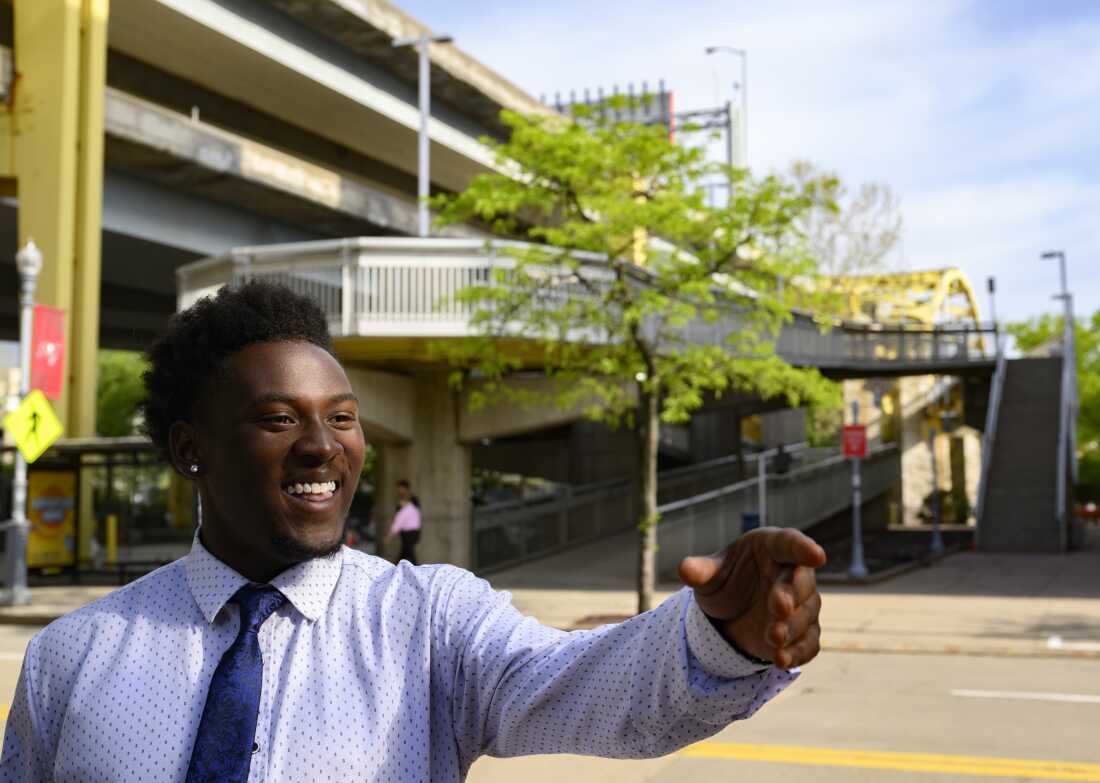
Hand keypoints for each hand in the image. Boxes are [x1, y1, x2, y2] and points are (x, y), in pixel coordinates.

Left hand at [679, 527, 825, 669]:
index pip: (790, 543)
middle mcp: (793, 574)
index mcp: (773, 548)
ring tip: (772, 638)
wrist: (732, 612)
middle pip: (800, 582)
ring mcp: (802, 605)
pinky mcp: (803, 633)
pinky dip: (797, 653)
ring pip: (805, 615)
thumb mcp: (710, 575)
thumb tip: (685, 569)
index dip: (803, 548)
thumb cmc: (728, 579)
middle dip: (790, 595)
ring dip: (790, 627)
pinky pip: (807, 643)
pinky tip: (780, 660)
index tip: (816, 555)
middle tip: (777, 607)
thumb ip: (701, 571)